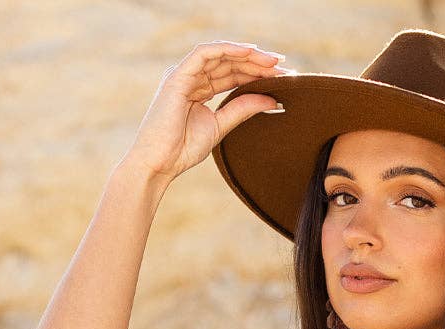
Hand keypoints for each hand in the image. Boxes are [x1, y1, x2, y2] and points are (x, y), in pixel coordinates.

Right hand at [120, 40, 291, 183]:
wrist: (158, 163)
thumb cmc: (182, 150)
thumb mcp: (220, 126)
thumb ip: (242, 110)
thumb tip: (272, 100)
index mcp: (199, 89)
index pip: (233, 75)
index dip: (257, 73)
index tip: (283, 78)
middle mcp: (192, 77)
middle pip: (230, 63)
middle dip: (258, 63)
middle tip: (285, 67)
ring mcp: (184, 74)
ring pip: (221, 55)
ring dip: (248, 55)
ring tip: (274, 60)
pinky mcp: (177, 76)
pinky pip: (205, 53)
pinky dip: (227, 49)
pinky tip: (249, 51)